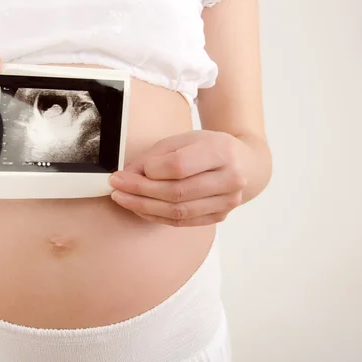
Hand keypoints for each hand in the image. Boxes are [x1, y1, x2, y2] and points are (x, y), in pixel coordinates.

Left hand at [109, 130, 248, 226]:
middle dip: (139, 192)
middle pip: (176, 192)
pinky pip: (182, 222)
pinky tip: (139, 208)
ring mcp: (228, 202)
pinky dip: (157, 217)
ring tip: (122, 199)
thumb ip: (155, 156)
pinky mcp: (220, 217)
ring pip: (177, 212)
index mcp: (221, 151)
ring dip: (144, 207)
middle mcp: (230, 179)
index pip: (179, 166)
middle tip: (116, 187)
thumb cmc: (208, 148)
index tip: (126, 172)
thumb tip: (128, 175)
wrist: (244, 163)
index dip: (149, 172)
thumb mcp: (182, 140)